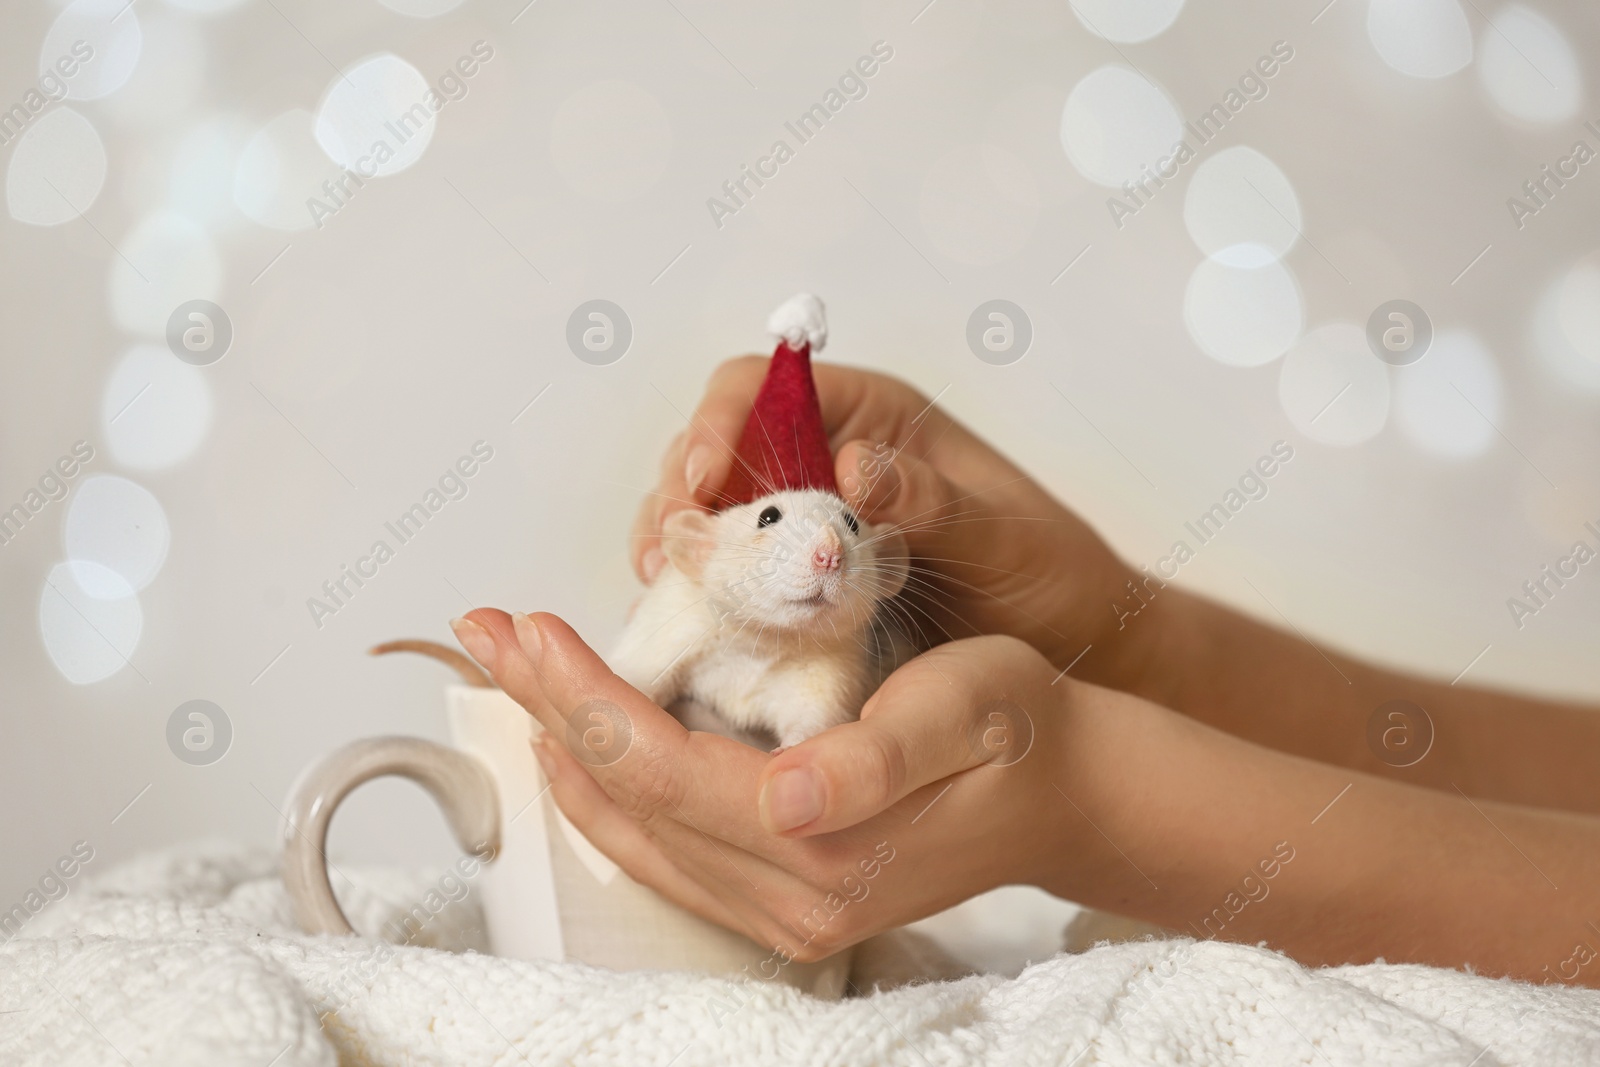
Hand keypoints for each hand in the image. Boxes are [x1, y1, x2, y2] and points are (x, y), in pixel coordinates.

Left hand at [450, 608, 1089, 959]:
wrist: (1066, 792)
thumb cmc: (1018, 731)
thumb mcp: (964, 711)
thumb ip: (875, 759)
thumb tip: (787, 798)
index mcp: (826, 847)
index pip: (660, 767)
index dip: (583, 694)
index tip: (527, 626)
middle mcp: (791, 899)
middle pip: (626, 798)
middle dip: (547, 707)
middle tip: (487, 633)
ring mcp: (782, 911)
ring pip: (632, 829)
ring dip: (565, 744)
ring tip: (513, 671)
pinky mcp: (782, 901)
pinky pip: (663, 848)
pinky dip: (609, 787)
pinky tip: (581, 740)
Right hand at [632, 357, 1152, 685]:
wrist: (1073, 649)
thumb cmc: (1049, 572)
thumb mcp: (1003, 535)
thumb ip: (934, 501)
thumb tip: (854, 465)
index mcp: (870, 418)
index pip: (761, 389)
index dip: (718, 423)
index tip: (701, 480)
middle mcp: (826, 458)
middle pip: (717, 449)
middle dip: (679, 491)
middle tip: (668, 549)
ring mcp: (807, 522)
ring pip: (711, 510)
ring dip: (679, 541)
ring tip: (663, 583)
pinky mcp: (800, 581)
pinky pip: (731, 570)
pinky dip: (700, 586)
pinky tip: (687, 614)